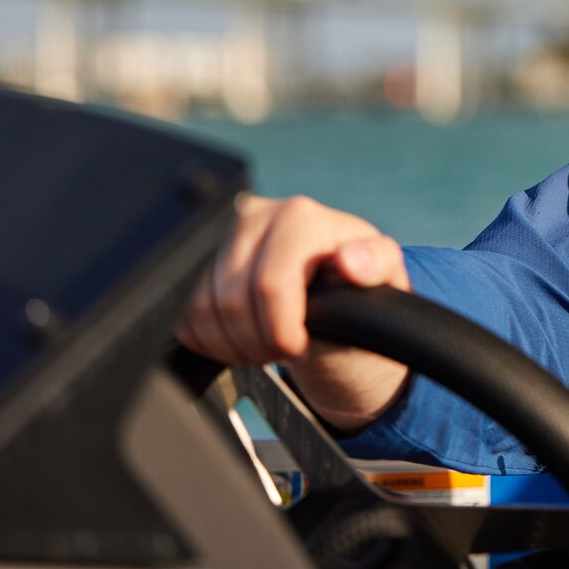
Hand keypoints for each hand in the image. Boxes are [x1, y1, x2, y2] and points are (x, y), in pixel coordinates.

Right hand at [176, 193, 412, 430]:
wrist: (327, 275)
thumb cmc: (358, 275)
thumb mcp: (383, 270)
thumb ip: (376, 264)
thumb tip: (352, 261)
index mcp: (298, 216)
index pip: (269, 285)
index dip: (280, 330)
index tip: (300, 348)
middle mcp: (254, 216)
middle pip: (232, 302)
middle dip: (257, 343)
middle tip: (284, 352)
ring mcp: (220, 236)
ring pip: (202, 310)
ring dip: (233, 345)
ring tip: (265, 346)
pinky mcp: (198, 260)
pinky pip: (185, 314)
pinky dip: (211, 340)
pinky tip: (242, 339)